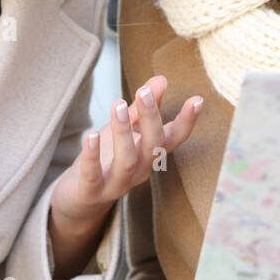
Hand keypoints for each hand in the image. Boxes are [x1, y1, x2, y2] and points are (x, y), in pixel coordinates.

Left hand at [50, 75, 201, 225]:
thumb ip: (142, 108)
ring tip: (118, 105)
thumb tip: (161, 79)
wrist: (82, 199)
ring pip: (126, 161)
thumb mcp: (126, 130)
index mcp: (150, 153)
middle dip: (151, 118)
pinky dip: (91, 156)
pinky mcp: (92, 192)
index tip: (197, 100)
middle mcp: (140, 170)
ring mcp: (118, 184)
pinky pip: (93, 176)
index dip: (187, 121)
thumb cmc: (108, 158)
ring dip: (123, 133)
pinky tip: (90, 135)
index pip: (175, 138)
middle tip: (144, 90)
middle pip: (153, 146)